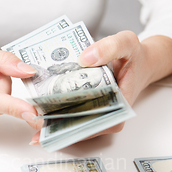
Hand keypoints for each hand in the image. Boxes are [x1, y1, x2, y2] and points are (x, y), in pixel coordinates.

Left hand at [29, 31, 171, 144]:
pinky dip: (57, 115)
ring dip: (54, 125)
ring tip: (32, 122)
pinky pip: (72, 117)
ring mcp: (98, 116)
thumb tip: (85, 58)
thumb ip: (110, 47)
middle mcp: (108, 118)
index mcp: (120, 109)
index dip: (71, 127)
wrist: (140, 61)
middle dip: (57, 128)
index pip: (93, 125)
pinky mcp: (90, 111)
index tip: (51, 124)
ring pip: (73, 125)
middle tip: (34, 124)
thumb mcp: (127, 43)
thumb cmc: (135, 56)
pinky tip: (39, 114)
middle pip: (80, 128)